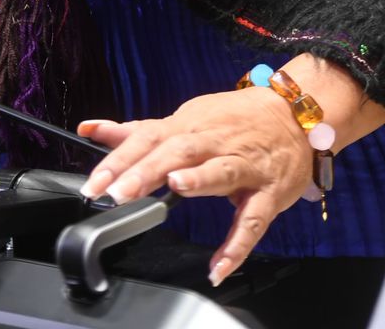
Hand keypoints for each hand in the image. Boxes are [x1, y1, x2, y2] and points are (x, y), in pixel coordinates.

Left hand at [78, 88, 310, 287]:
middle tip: (118, 191)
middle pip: (178, 150)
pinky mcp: (269, 191)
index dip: (121, 159)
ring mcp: (244, 164)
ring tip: (175, 187)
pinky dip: (237, 246)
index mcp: (189, 126)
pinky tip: (218, 268)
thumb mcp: (186, 118)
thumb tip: (90, 128)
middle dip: (147, 169)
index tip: (95, 182)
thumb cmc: (234, 121)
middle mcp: (214, 141)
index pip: (149, 138)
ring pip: (220, 171)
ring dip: (198, 179)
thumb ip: (138, 130)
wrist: (295, 115)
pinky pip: (253, 221)